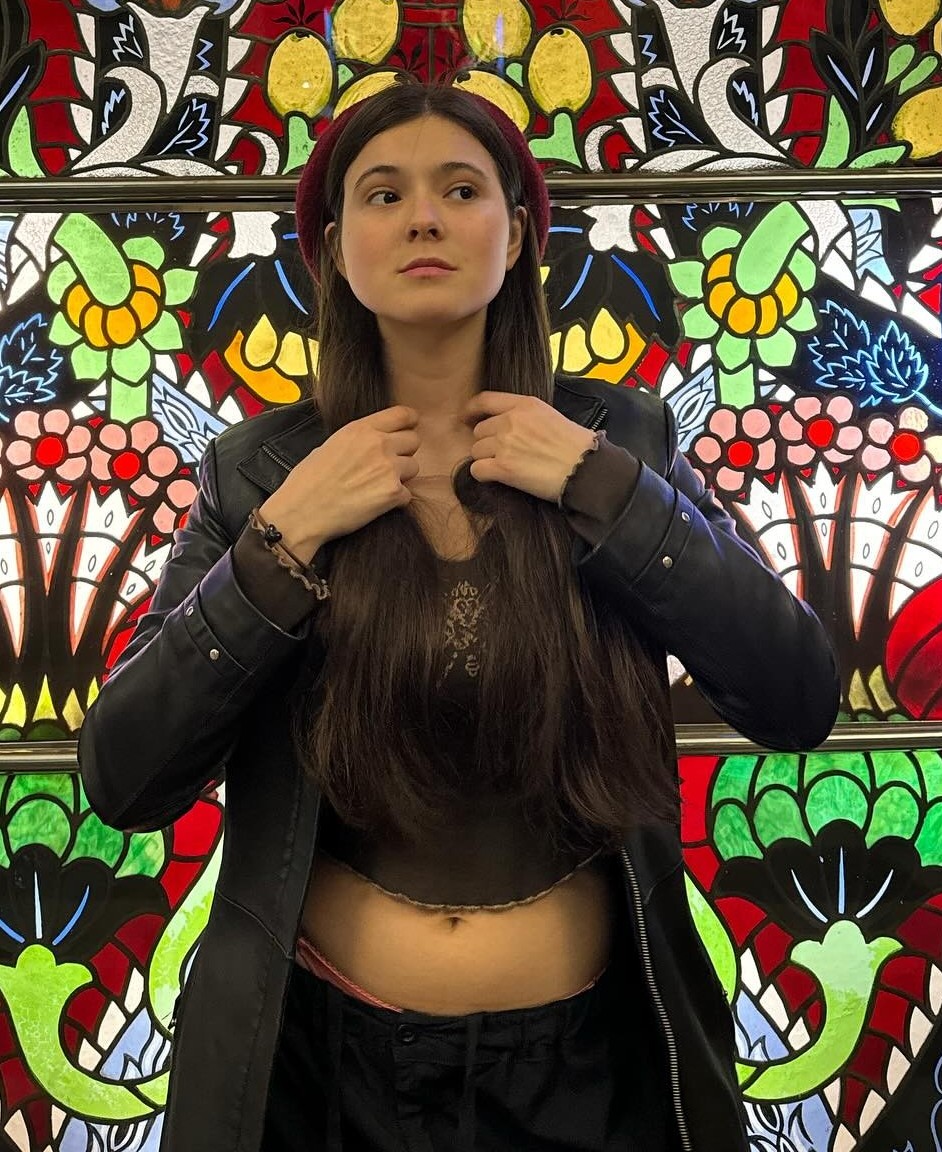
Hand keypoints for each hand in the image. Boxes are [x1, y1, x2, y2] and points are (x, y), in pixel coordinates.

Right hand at [259, 405, 420, 559]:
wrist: (302, 512)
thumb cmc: (307, 482)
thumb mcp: (329, 445)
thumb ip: (357, 440)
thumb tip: (371, 444)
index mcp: (361, 429)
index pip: (403, 415)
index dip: (410, 422)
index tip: (409, 429)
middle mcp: (378, 444)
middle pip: (414, 440)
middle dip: (405, 452)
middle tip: (389, 465)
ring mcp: (388, 469)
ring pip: (414, 468)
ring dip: (402, 477)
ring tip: (379, 486)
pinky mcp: (392, 494)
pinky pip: (407, 494)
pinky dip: (396, 500)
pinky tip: (376, 504)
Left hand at [462, 392, 596, 503]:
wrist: (585, 468)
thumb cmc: (575, 446)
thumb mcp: (550, 416)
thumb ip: (525, 416)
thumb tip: (507, 425)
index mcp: (524, 405)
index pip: (485, 400)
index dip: (471, 410)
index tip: (466, 418)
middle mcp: (511, 421)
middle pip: (479, 431)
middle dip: (486, 443)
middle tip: (502, 454)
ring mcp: (505, 444)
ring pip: (476, 451)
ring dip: (486, 460)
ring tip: (506, 467)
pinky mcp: (503, 468)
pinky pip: (477, 470)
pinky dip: (483, 475)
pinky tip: (498, 477)